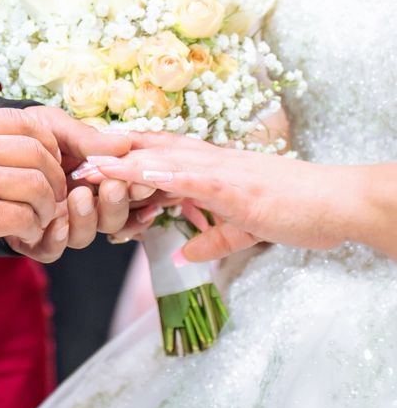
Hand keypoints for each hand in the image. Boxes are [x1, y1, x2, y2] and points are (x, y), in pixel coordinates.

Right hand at [0, 107, 65, 266]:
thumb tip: (8, 136)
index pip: (23, 121)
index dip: (47, 142)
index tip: (50, 160)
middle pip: (36, 152)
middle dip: (54, 176)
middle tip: (53, 194)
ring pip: (37, 184)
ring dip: (46, 205)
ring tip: (39, 217)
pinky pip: (25, 217)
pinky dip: (32, 228)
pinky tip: (24, 234)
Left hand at [3, 109, 153, 261]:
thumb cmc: (29, 134)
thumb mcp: (58, 128)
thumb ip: (87, 139)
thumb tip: (125, 143)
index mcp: (98, 180)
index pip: (128, 192)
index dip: (139, 190)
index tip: (142, 178)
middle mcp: (84, 206)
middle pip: (113, 220)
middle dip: (117, 204)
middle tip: (113, 185)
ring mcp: (60, 224)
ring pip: (85, 237)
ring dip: (88, 219)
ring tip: (80, 196)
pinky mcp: (34, 239)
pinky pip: (52, 250)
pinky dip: (58, 241)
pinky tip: (58, 224)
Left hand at [84, 132, 366, 260]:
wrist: (334, 202)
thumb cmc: (295, 210)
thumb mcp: (245, 230)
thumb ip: (213, 239)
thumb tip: (185, 253)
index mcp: (209, 172)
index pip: (157, 164)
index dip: (123, 167)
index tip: (90, 176)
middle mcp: (209, 163)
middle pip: (149, 154)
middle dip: (111, 161)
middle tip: (73, 168)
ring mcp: (219, 170)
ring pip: (162, 160)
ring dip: (124, 164)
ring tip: (88, 169)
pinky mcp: (233, 184)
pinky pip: (190, 176)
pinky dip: (162, 173)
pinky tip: (137, 173)